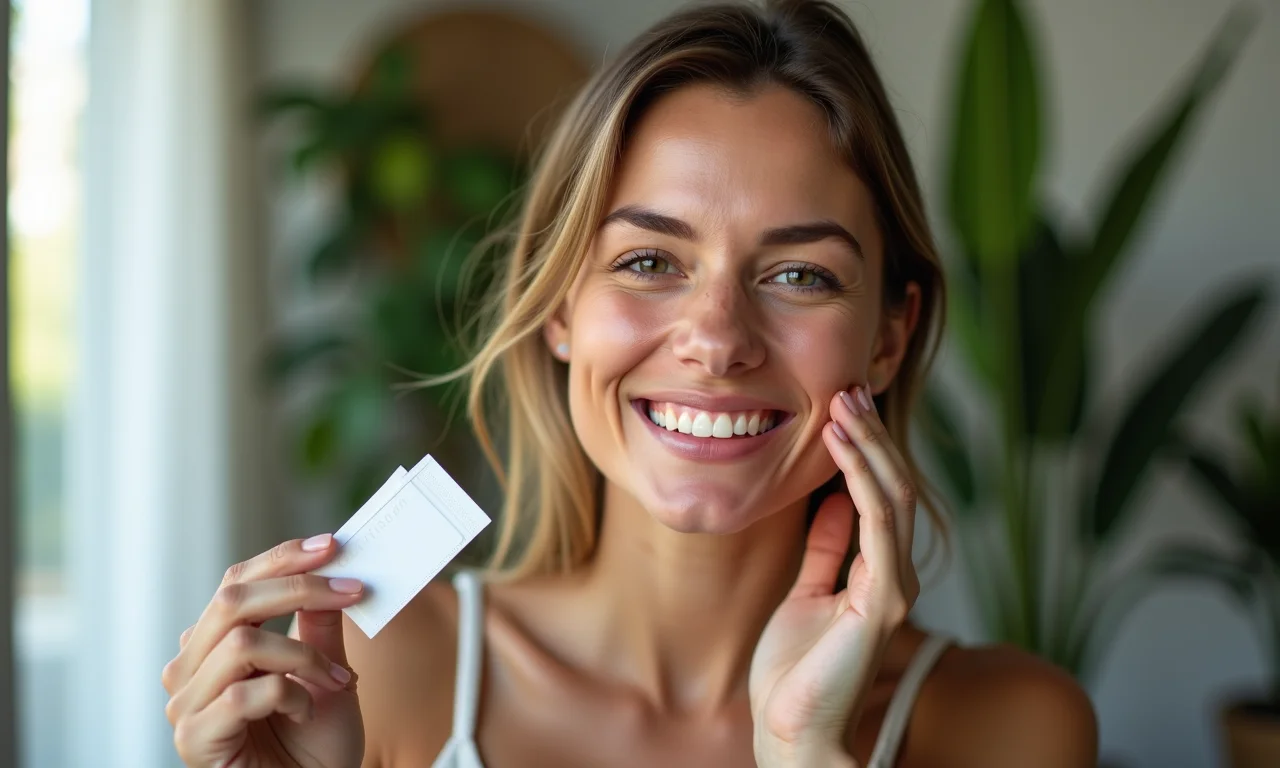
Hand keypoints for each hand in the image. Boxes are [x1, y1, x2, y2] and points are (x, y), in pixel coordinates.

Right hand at [162, 535, 366, 767]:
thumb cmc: (314, 748)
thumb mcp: (327, 674)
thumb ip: (319, 626)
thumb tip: (330, 568)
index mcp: (213, 646)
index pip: (236, 583)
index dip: (282, 559)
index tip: (332, 545)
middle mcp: (189, 670)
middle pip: (233, 601)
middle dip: (299, 588)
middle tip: (352, 592)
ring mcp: (186, 705)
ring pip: (240, 642)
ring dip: (301, 655)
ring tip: (335, 682)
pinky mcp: (194, 738)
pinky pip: (243, 694)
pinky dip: (289, 695)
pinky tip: (306, 713)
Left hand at [750, 386, 919, 766]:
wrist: (791, 726)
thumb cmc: (795, 668)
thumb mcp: (805, 590)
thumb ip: (826, 547)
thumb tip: (833, 499)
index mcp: (877, 571)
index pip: (880, 494)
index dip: (865, 447)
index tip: (843, 404)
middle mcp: (894, 573)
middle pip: (891, 486)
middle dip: (870, 434)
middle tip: (849, 387)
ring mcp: (893, 585)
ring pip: (891, 496)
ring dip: (868, 444)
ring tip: (846, 403)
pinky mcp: (883, 599)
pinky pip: (878, 524)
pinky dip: (861, 478)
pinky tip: (842, 446)